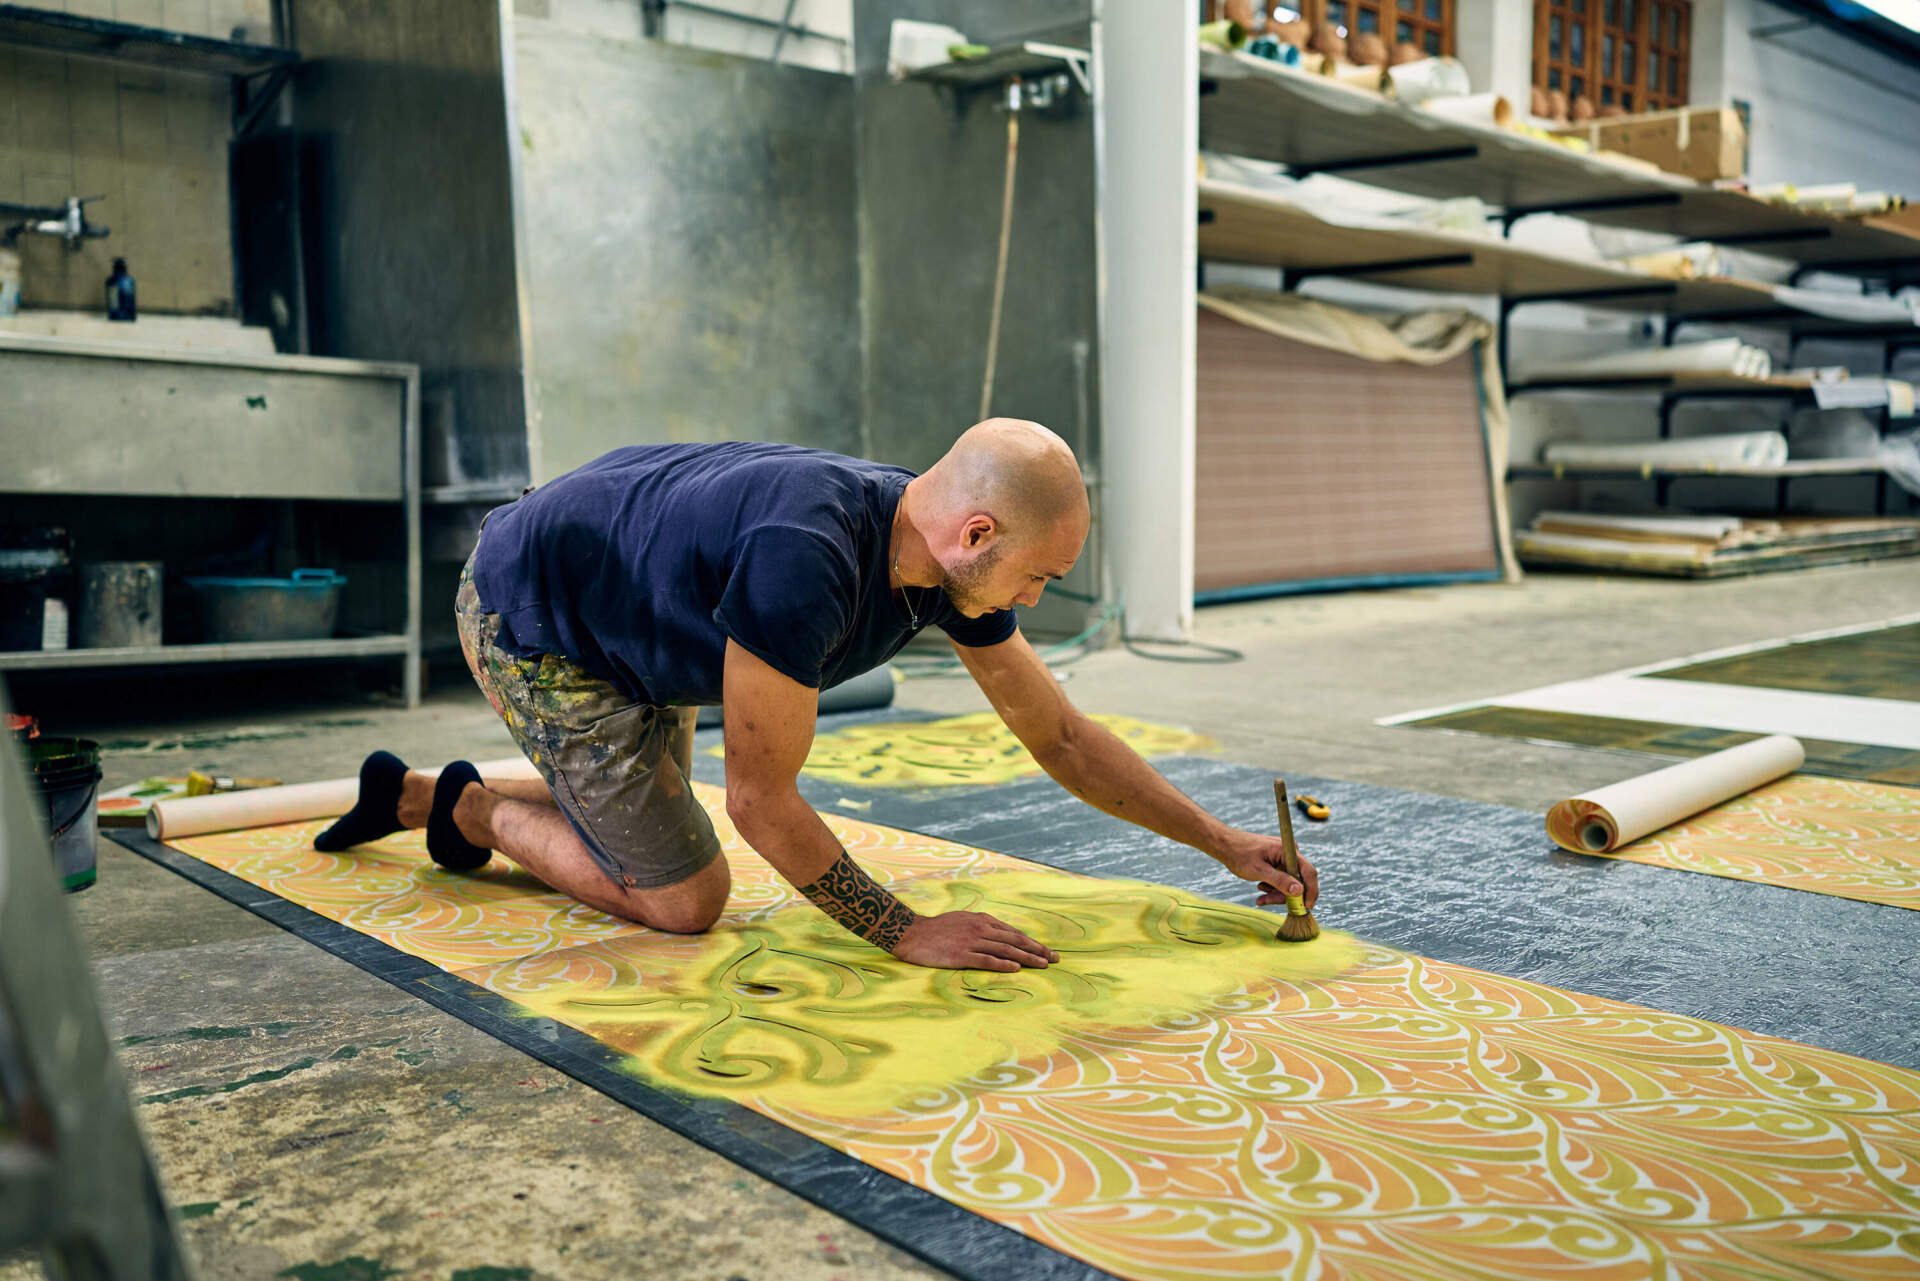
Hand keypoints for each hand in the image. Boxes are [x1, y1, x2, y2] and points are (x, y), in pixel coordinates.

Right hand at [891, 911, 1059, 971]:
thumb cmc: (937, 929)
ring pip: (1006, 950)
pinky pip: (987, 960)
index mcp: (982, 920)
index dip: (1032, 942)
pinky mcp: (962, 955)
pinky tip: (1016, 969)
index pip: (1013, 932)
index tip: (1047, 951)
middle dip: (1038, 949)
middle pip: (1015, 940)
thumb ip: (982, 926)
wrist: (912, 933)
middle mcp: (981, 928)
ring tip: (1043, 965)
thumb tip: (1001, 935)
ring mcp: (972, 941)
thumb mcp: (963, 920)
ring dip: (1027, 958)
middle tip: (1055, 959)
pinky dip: (1003, 965)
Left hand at [1215, 830, 1318, 909]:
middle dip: (1284, 894)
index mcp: (1287, 851)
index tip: (1307, 906)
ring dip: (1276, 892)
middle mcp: (1289, 853)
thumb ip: (1280, 881)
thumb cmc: (1239, 854)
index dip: (1310, 891)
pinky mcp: (1278, 862)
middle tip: (1266, 901)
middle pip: (1298, 880)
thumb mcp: (1258, 871)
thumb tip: (1300, 891)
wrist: (1225, 845)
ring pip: (1289, 882)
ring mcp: (1284, 858)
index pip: (1309, 872)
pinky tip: (1260, 887)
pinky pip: (1282, 878)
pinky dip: (1273, 887)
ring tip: (1260, 896)